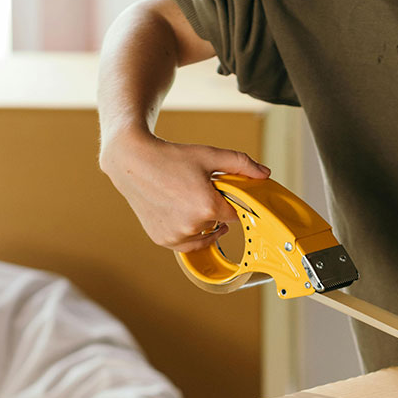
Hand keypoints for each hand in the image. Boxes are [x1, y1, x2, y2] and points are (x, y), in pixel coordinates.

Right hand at [100, 131, 270, 252]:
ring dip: (201, 222)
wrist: (132, 162)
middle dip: (213, 209)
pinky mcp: (162, 240)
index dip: (231, 203)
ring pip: (202, 234)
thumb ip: (241, 164)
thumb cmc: (170, 157)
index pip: (235, 214)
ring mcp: (175, 236)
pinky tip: (179, 211)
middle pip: (217, 223)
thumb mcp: (210, 155)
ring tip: (186, 199)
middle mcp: (191, 226)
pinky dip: (186, 231)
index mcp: (207, 207)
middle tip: (198, 189)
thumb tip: (265, 174)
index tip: (224, 195)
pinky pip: (185, 242)